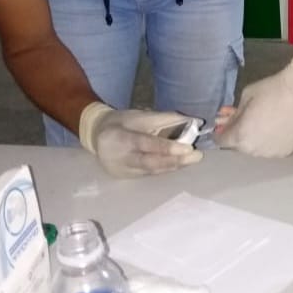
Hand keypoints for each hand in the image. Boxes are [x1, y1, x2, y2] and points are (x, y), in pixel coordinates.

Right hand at [79, 102, 203, 177]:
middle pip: (150, 162)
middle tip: (196, 156)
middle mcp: (119, 157)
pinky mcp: (126, 177)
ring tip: (191, 160)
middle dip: (175, 160)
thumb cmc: (122, 122)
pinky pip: (148, 174)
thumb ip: (166, 118)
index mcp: (119, 137)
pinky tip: (178, 165)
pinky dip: (164, 169)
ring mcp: (121, 170)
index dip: (167, 147)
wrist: (96, 135)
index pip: (146, 144)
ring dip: (173, 166)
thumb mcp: (140, 115)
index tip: (188, 148)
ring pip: (151, 170)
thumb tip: (194, 121)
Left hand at [216, 55, 292, 156]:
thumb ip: (234, 115)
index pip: (222, 140)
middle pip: (238, 145)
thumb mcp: (245, 98)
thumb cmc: (271, 91)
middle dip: (237, 134)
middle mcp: (253, 150)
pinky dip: (268, 141)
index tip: (224, 124)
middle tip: (243, 120)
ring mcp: (270, 153)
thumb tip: (226, 123)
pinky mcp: (285, 152)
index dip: (221, 131)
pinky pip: (270, 149)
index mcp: (240, 136)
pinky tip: (273, 128)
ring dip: (253, 139)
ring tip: (259, 123)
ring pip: (255, 149)